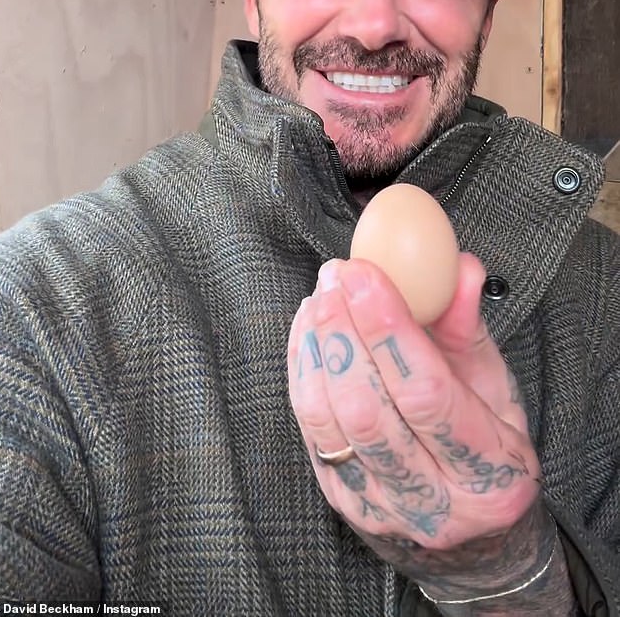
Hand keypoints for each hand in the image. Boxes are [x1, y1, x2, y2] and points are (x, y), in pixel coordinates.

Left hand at [287, 253, 543, 590]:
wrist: (473, 532)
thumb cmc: (490, 443)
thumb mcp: (497, 387)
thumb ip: (471, 328)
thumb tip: (461, 268)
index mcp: (489, 473)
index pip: (426, 394)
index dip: (389, 329)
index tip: (365, 273)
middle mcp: (433, 503)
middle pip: (367, 409)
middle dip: (343, 331)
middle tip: (336, 276)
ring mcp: (380, 508)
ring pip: (328, 421)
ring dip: (316, 347)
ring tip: (322, 296)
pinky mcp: (342, 500)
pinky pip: (309, 429)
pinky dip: (302, 371)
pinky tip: (308, 330)